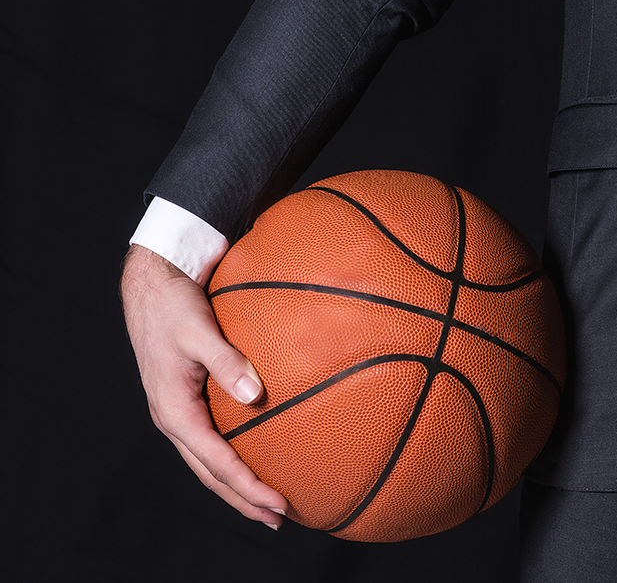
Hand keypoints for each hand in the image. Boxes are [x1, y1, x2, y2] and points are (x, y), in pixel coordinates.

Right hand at [121, 244, 287, 528]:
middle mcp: (174, 418)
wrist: (152, 284)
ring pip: (209, 461)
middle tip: (278, 518)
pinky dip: (233, 456)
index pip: (216, 463)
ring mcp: (179, 411)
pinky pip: (212, 438)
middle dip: (243, 499)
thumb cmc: (174, 306)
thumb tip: (256, 394)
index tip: (279, 504)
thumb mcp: (199, 331)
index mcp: (174, 411)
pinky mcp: (188, 399)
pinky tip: (256, 455)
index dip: (248, 487)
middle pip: (211, 473)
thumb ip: (227, 362)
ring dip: (237, 484)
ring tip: (268, 501)